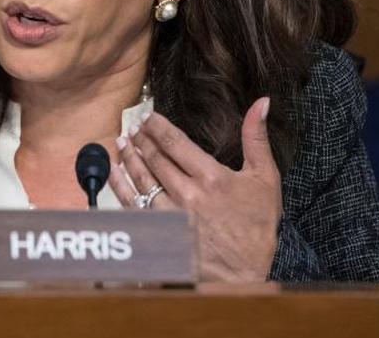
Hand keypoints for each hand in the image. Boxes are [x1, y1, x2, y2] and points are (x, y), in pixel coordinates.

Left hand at [108, 97, 281, 281]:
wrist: (241, 275)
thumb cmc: (256, 228)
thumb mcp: (265, 179)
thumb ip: (257, 138)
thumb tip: (260, 103)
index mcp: (212, 177)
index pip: (175, 142)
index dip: (158, 125)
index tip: (149, 116)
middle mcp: (188, 193)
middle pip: (155, 158)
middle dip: (141, 138)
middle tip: (133, 126)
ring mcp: (171, 213)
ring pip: (141, 178)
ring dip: (129, 158)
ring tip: (122, 143)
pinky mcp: (160, 230)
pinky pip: (132, 204)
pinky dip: (119, 185)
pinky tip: (114, 172)